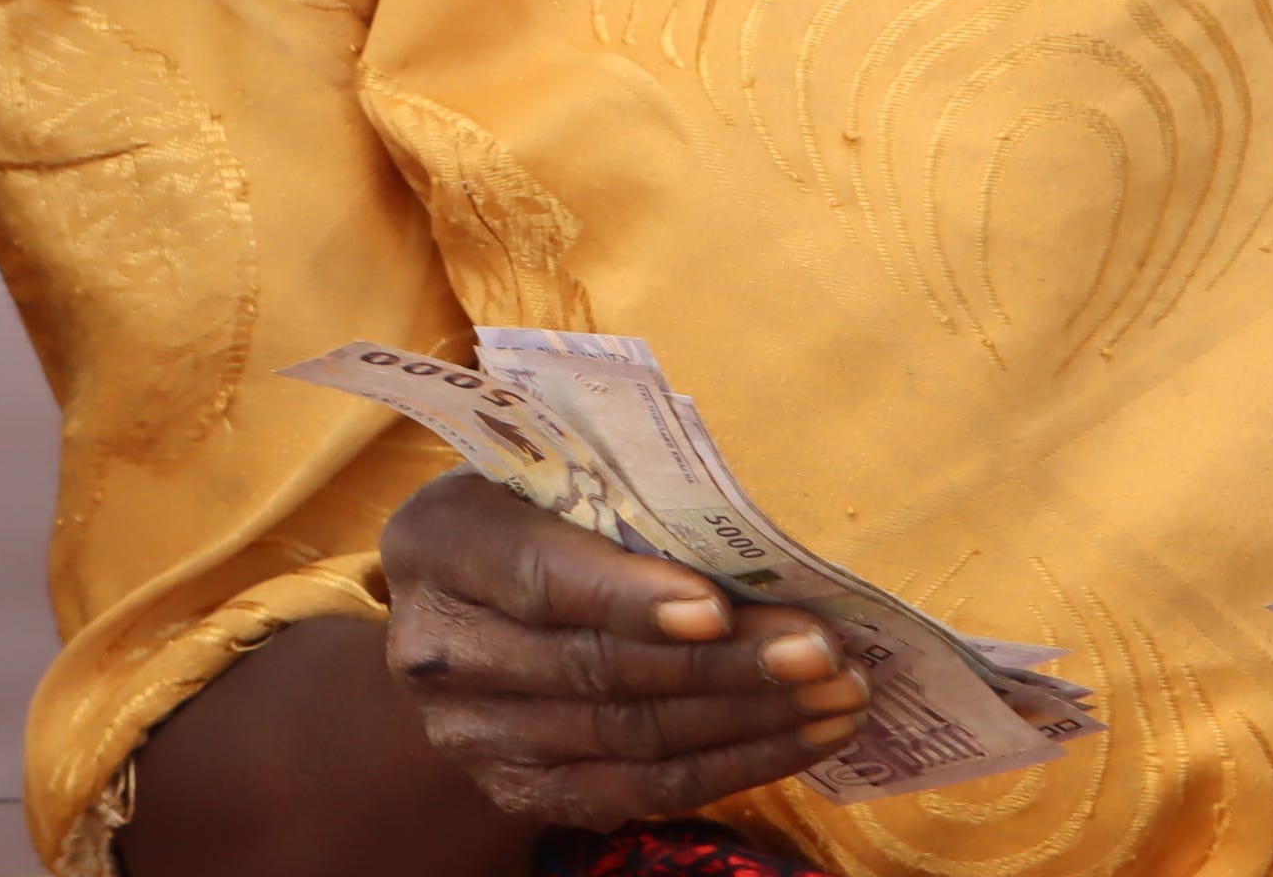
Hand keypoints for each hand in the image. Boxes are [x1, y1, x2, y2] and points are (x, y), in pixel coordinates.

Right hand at [374, 473, 868, 831]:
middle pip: (597, 668)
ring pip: (632, 737)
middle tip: (822, 652)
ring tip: (838, 695)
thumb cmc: (531, 521)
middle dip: (725, 663)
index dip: (626, 597)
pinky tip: (802, 739)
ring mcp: (474, 735)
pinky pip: (643, 790)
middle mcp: (437, 649)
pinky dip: (734, 767)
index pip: (536, 576)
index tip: (719, 608)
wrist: (465, 623)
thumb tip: (752, 545)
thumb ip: (618, 502)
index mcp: (434, 543)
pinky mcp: (520, 792)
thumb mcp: (547, 480)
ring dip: (750, 720)